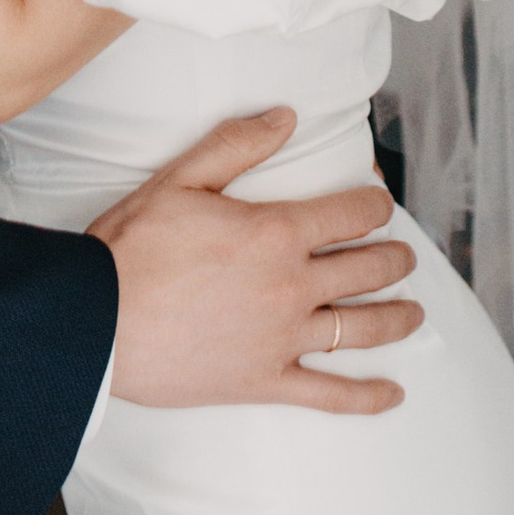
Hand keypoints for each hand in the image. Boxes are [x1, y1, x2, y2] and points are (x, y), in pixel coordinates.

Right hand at [90, 107, 422, 413]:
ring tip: (416, 312)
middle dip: (395, 259)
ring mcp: (283, 339)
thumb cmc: (134, 245)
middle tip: (405, 256)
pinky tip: (393, 395)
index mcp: (275, 231)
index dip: (374, 206)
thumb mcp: (181, 177)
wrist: (98, 319)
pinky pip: (331, 394)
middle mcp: (291, 285)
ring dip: (397, 318)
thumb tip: (287, 117)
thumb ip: (238, 143)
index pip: (349, 214)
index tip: (381, 206)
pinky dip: (367, 397)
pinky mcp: (265, 382)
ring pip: (361, 329)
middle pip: (366, 271)